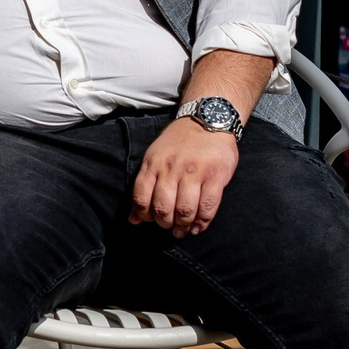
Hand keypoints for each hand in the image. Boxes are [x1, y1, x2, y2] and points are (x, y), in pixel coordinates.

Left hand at [130, 119, 237, 237]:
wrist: (208, 119)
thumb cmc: (181, 141)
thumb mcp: (156, 156)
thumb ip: (145, 185)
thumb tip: (134, 219)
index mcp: (154, 163)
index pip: (141, 198)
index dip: (145, 216)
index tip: (152, 220)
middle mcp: (172, 168)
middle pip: (163, 208)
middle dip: (165, 224)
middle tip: (170, 227)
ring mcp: (194, 172)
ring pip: (184, 211)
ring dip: (183, 226)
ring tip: (184, 230)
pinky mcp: (215, 176)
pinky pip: (207, 207)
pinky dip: (202, 222)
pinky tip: (199, 226)